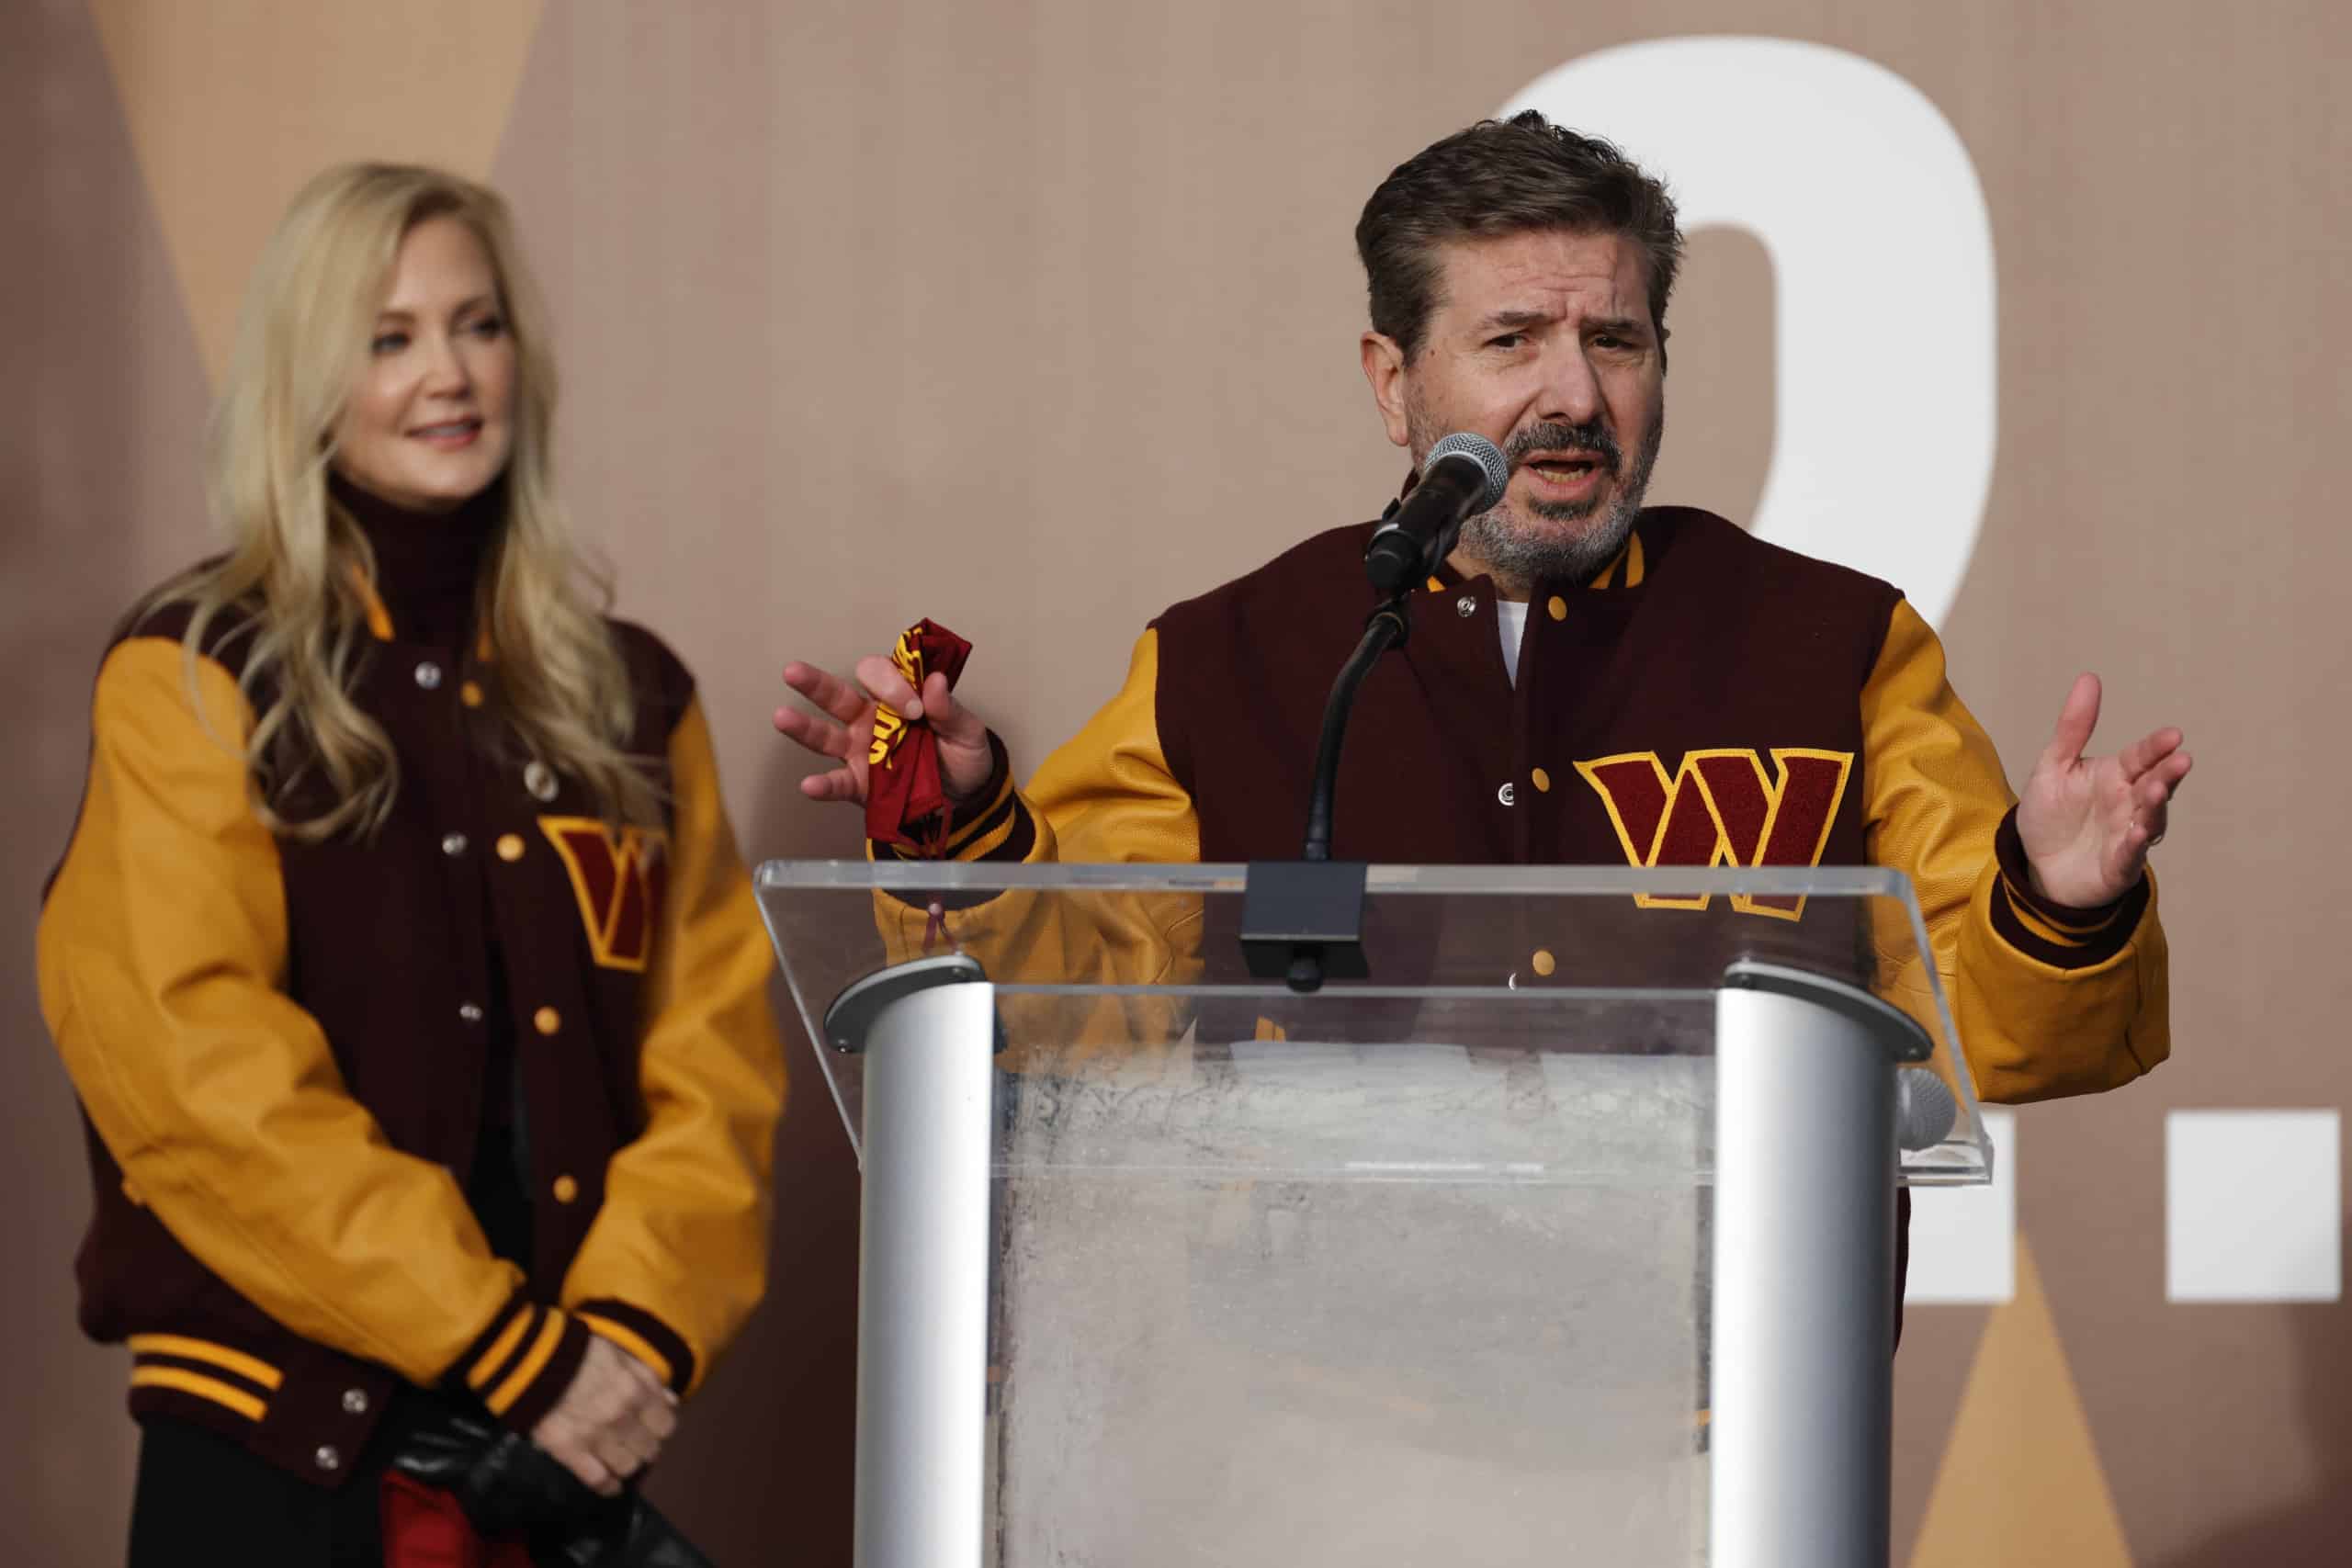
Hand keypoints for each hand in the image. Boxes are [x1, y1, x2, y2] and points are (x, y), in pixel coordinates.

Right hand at [530, 1335, 676, 1496]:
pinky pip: (597, 1479)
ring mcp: (595, 1438)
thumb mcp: (622, 1355)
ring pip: (627, 1467)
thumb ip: (648, 1380)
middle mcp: (621, 1419)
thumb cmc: (581, 1351)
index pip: (665, 1426)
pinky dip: (608, 1487)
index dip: (661, 1427)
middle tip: (637, 1443)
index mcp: (636, 1392)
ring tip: (623, 1459)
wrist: (535, 1361)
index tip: (653, 1426)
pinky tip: (612, 1486)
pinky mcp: (569, 1451)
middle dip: (646, 1447)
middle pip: (648, 1450)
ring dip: (629, 1465)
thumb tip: (671, 1402)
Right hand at [774, 656, 993, 804]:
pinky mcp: (860, 786)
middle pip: (837, 696)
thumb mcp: (967, 731)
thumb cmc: (963, 756)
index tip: (915, 709)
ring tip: (781, 717)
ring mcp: (860, 753)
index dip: (892, 686)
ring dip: (804, 728)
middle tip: (793, 672)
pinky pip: (837, 784)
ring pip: (825, 736)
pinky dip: (823, 786)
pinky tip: (809, 785)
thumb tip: (935, 681)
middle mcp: (870, 720)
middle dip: (815, 684)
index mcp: (896, 699)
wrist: (968, 800)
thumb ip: (950, 710)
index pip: (879, 676)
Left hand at [2014, 673, 2191, 907]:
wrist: (2037, 864)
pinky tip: (2137, 833)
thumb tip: (2089, 677)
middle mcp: (2129, 803)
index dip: (2155, 747)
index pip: (2140, 757)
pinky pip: (2130, 854)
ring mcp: (2128, 834)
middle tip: (2180, 758)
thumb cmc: (2052, 813)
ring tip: (2158, 788)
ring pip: (2150, 818)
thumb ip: (2073, 727)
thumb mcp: (2054, 766)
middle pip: (2154, 784)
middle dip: (2168, 773)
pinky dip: (2134, 844)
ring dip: (2155, 805)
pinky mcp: (2119, 865)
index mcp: (2116, 776)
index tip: (2173, 735)